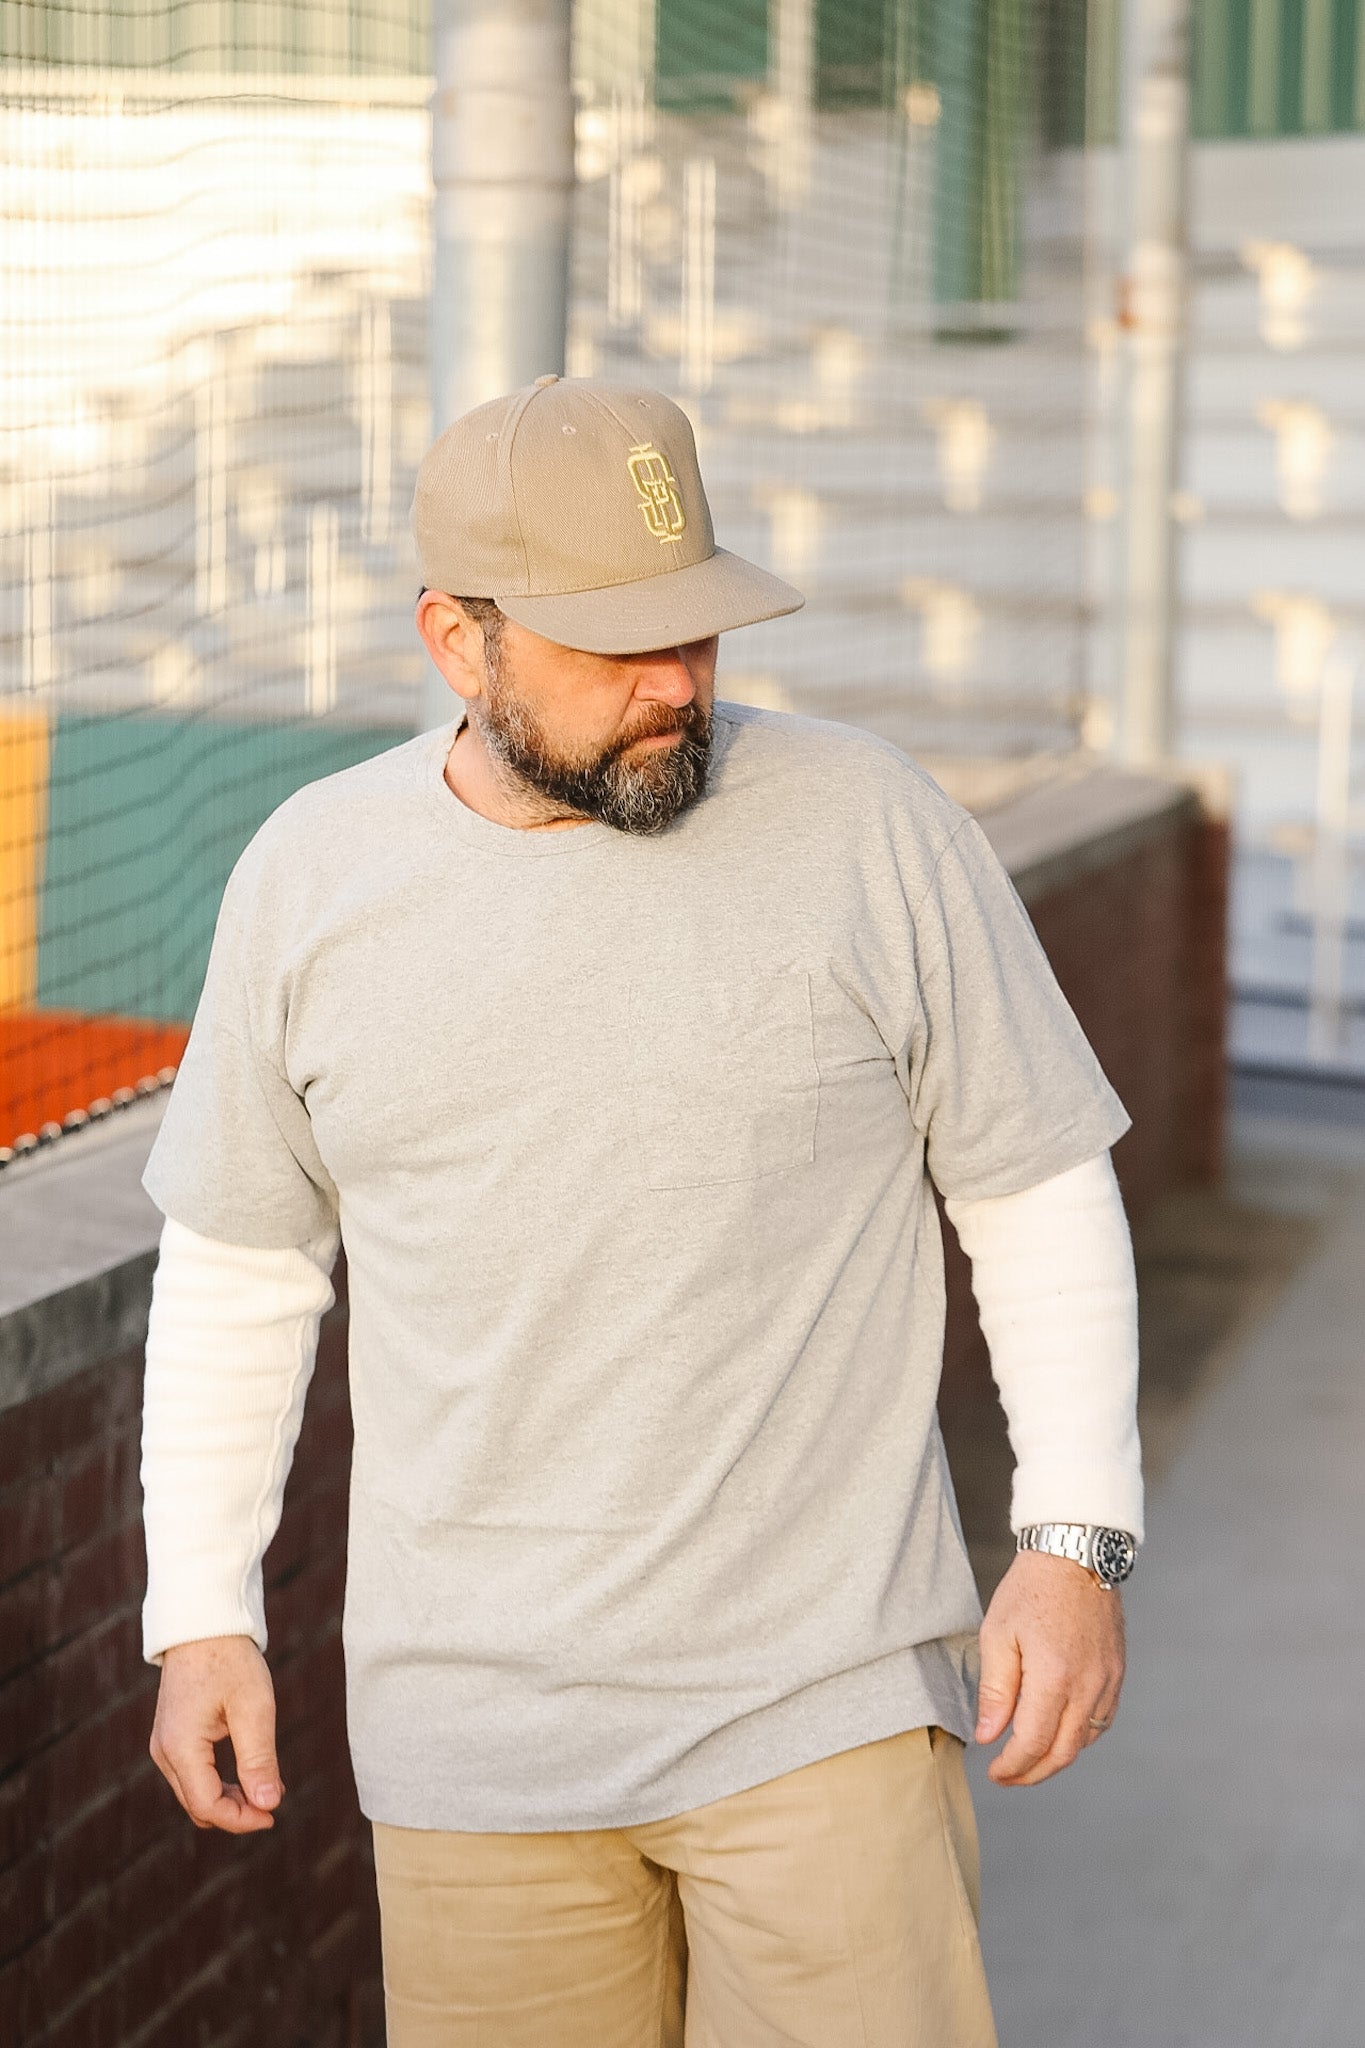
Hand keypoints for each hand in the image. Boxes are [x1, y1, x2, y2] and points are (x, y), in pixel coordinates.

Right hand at [150, 1634, 283, 1832]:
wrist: (202, 1623)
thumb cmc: (229, 1660)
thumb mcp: (253, 1708)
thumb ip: (259, 1759)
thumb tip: (268, 1805)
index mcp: (180, 1747)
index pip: (208, 1806)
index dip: (242, 1819)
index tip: (274, 1814)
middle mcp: (164, 1752)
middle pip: (198, 1806)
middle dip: (235, 1813)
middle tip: (273, 1803)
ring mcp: (163, 1745)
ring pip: (194, 1795)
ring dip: (227, 1800)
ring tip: (265, 1787)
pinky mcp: (170, 1737)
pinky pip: (192, 1776)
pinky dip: (218, 1784)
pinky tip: (246, 1775)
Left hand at [975, 1550, 1125, 1785]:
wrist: (1075, 1553)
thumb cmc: (1031, 1588)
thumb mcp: (998, 1633)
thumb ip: (996, 1690)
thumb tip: (988, 1736)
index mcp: (1054, 1677)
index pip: (1033, 1743)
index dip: (1012, 1766)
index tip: (994, 1772)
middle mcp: (1088, 1686)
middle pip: (1063, 1753)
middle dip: (1033, 1773)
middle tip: (1009, 1776)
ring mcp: (1108, 1681)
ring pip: (1085, 1741)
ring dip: (1057, 1756)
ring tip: (1029, 1757)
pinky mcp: (1117, 1673)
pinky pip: (1102, 1721)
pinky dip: (1080, 1736)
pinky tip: (1059, 1732)